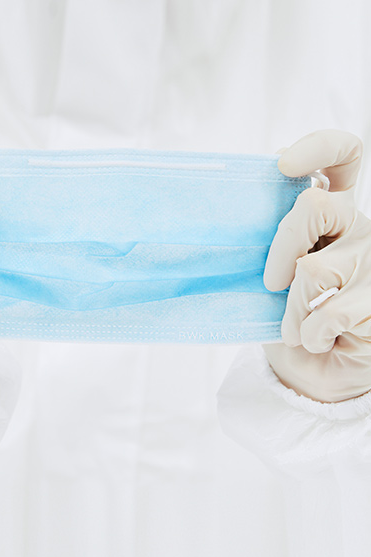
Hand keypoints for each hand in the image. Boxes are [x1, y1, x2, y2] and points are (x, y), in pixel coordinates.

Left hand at [263, 129, 370, 402]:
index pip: (343, 157)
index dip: (318, 148)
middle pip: (315, 206)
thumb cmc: (289, 319)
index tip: (283, 164)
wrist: (315, 372)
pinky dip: (309, 334)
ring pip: (314, 268)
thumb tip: (234, 217)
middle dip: (281, 246)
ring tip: (294, 328)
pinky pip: (330, 311)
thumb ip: (267, 244)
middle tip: (271, 284)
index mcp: (332, 215)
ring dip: (292, 309)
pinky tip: (316, 340)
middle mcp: (358, 228)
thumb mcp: (272, 279)